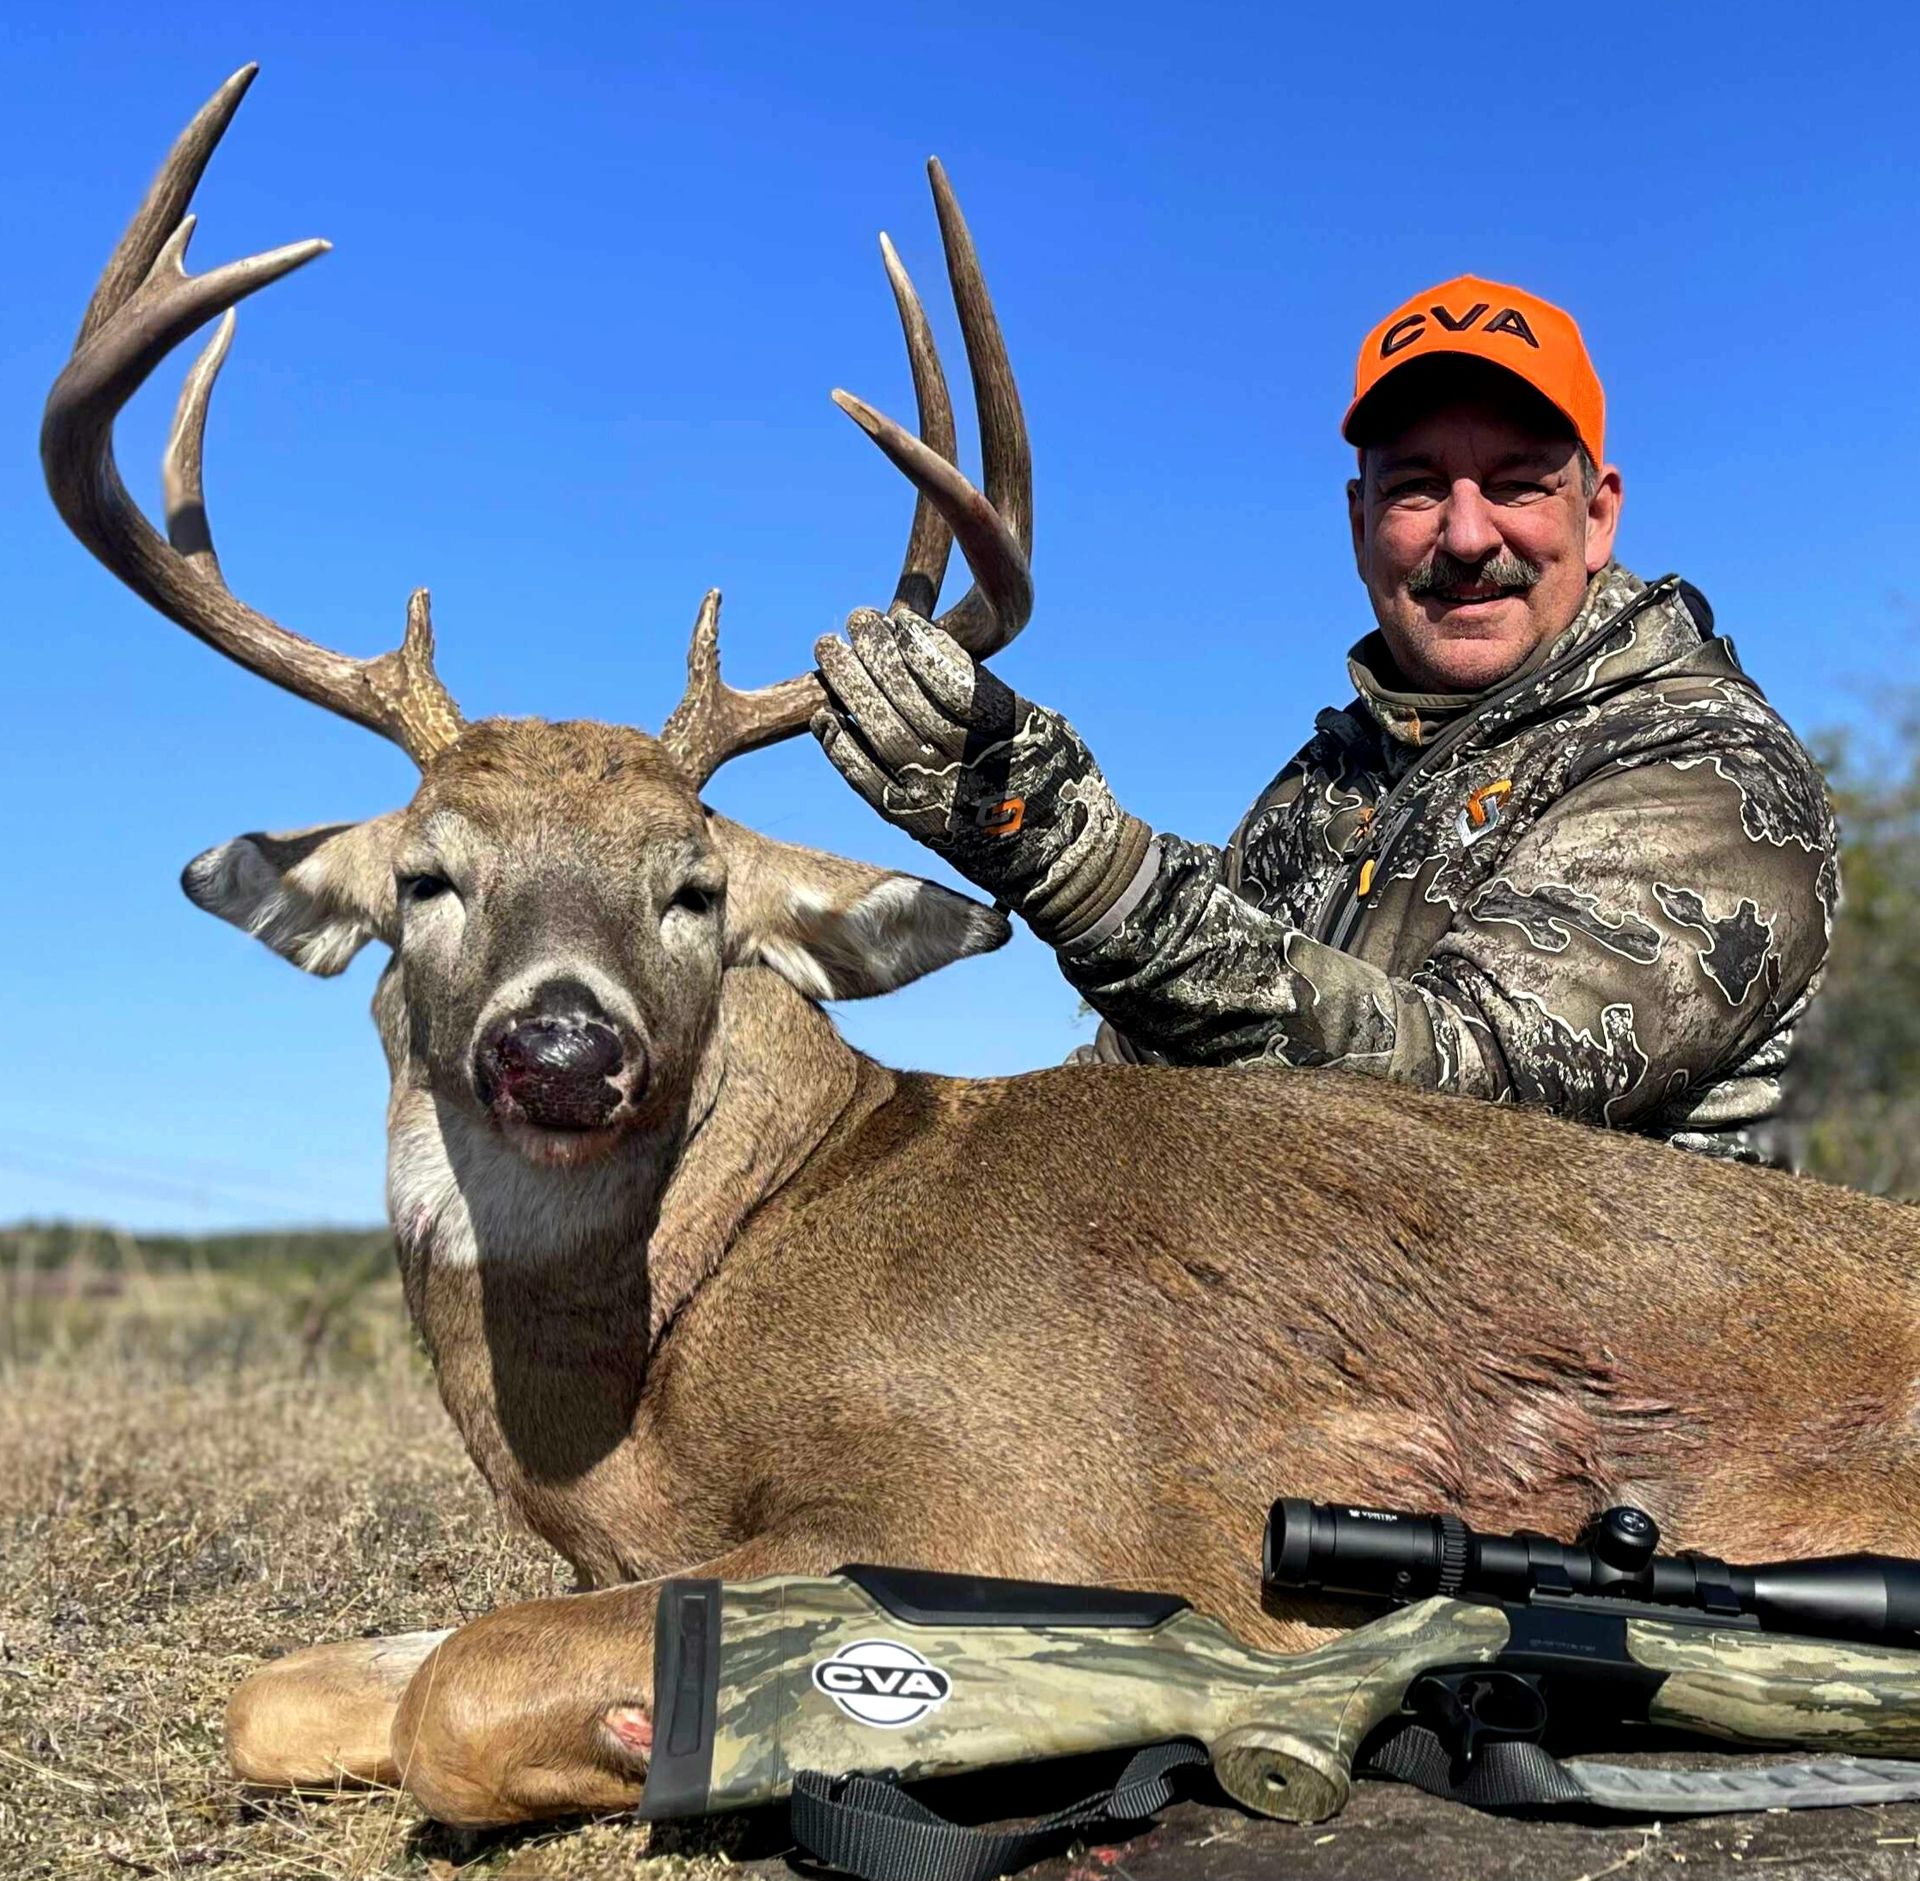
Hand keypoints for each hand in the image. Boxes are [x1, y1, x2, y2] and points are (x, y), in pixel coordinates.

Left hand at [812, 609, 1151, 946]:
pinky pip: (866, 781)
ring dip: (850, 687)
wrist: (1060, 861)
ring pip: (881, 733)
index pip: (951, 681)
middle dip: (877, 653)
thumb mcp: (1043, 724)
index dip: (920, 644)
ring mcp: (937, 800)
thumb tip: (929, 650)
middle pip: (908, 702)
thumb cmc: (1055, 778)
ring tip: (830, 650)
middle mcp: (969, 769)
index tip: (902, 619)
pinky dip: (839, 747)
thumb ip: (990, 693)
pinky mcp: (915, 824)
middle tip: (858, 619)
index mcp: (1009, 737)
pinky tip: (823, 715)